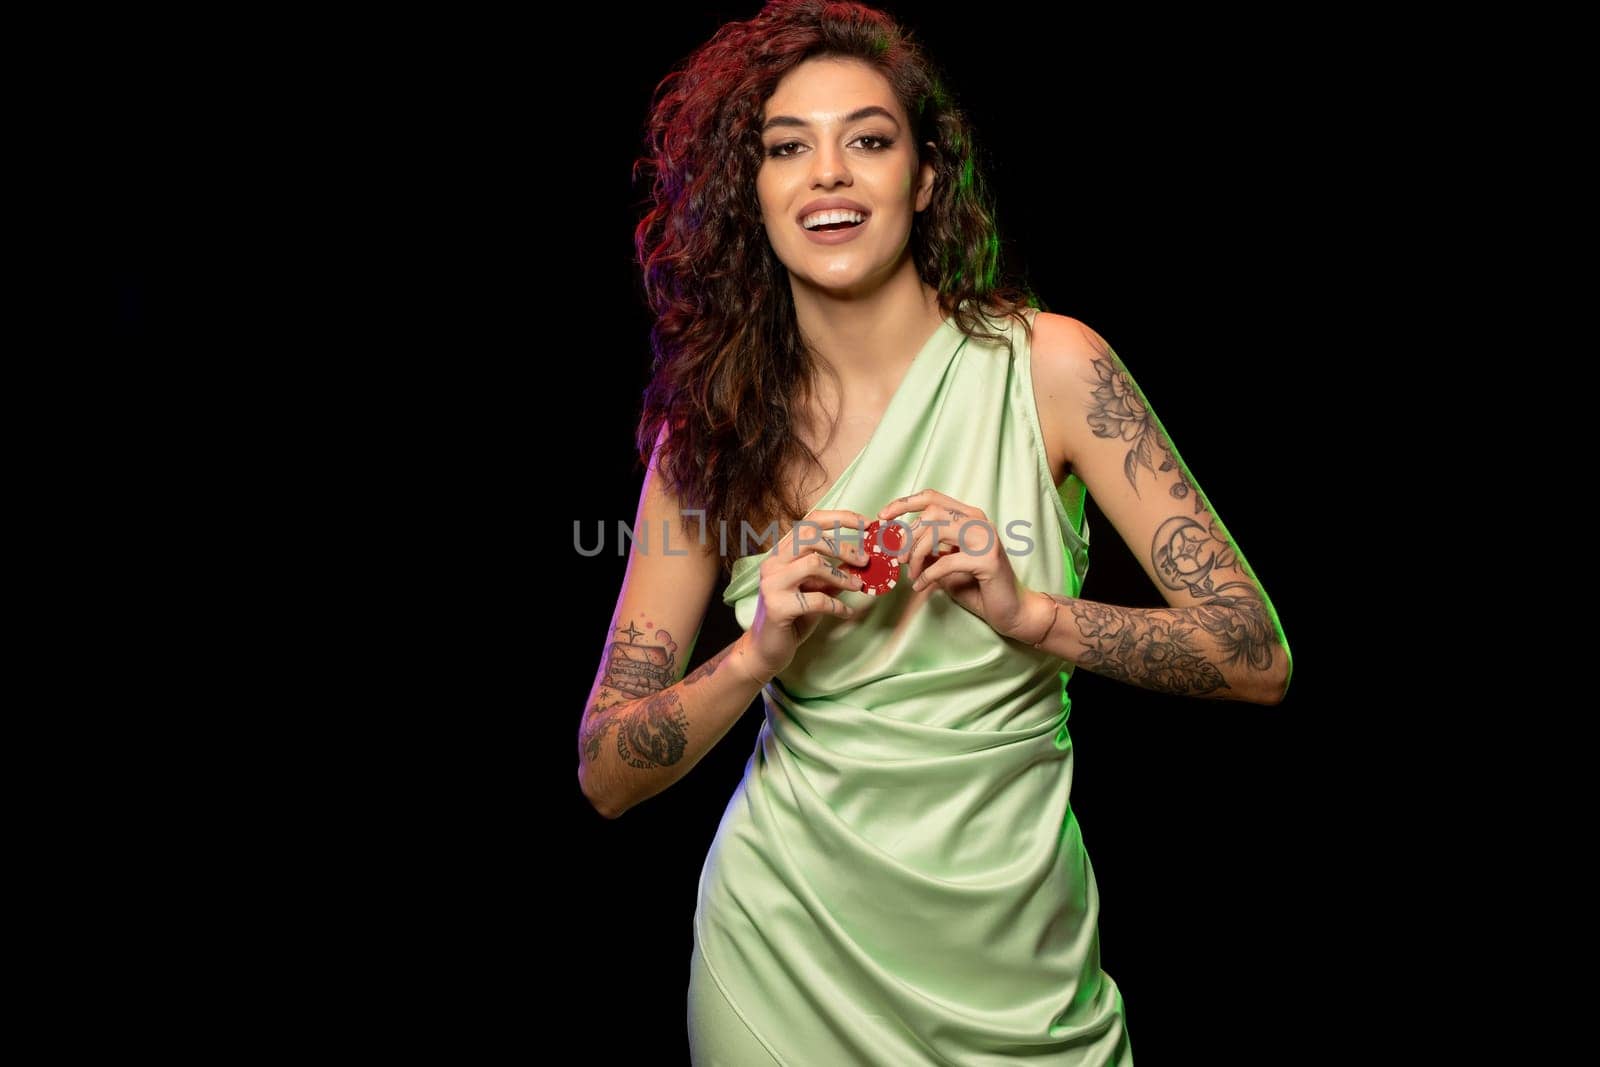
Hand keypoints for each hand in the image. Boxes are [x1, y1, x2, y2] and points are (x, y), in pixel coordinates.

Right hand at [745, 509, 873, 679]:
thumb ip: (834, 572)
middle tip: (865, 561)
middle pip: (810, 536)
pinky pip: (816, 599)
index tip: (866, 523)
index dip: (839, 518)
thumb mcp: (817, 588)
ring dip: (842, 575)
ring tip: (858, 587)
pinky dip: (837, 605)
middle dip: (843, 546)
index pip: (809, 522)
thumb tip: (864, 558)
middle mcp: (773, 563)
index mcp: (781, 553)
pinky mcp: (777, 607)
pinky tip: (846, 613)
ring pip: (812, 563)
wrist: (767, 649)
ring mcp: (772, 584)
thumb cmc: (794, 616)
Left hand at [878, 490, 1049, 641]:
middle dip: (908, 536)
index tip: (882, 516)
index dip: (903, 503)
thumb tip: (896, 545)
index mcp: (969, 517)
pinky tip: (920, 587)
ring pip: (936, 531)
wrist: (1012, 610)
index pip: (932, 497)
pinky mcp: (988, 560)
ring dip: (917, 554)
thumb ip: (927, 551)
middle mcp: (979, 521)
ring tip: (911, 573)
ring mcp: (986, 538)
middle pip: (931, 512)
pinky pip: (945, 562)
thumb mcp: (945, 565)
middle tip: (899, 559)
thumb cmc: (978, 587)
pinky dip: (927, 576)